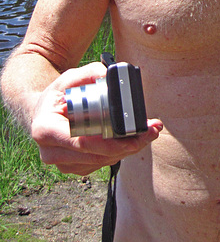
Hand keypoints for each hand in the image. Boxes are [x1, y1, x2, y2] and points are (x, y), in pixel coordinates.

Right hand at [31, 62, 162, 175]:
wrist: (45, 112)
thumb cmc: (59, 94)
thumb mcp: (69, 78)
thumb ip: (89, 73)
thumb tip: (109, 75)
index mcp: (46, 130)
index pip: (82, 142)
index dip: (111, 143)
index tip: (136, 136)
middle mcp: (52, 152)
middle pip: (97, 155)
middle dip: (128, 145)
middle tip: (152, 131)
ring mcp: (63, 164)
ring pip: (103, 161)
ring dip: (128, 149)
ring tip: (149, 131)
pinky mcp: (75, 168)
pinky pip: (102, 163)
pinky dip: (119, 152)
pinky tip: (133, 139)